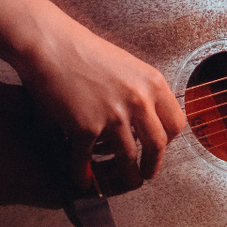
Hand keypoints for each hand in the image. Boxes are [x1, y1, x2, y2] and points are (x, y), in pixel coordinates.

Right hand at [13, 12, 187, 193]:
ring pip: (127, 160)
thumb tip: (148, 119)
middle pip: (157, 146)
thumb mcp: (128, 66)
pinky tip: (81, 180)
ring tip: (114, 181)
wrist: (50, 45)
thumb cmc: (84, 52)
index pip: (176, 123)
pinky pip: (87, 161)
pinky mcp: (85, 127)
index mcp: (153, 84)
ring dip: (120, 177)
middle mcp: (138, 100)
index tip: (158, 148)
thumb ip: (142, 91)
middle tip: (144, 174)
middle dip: (151, 166)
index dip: (168, 141)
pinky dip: (84, 176)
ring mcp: (113, 115)